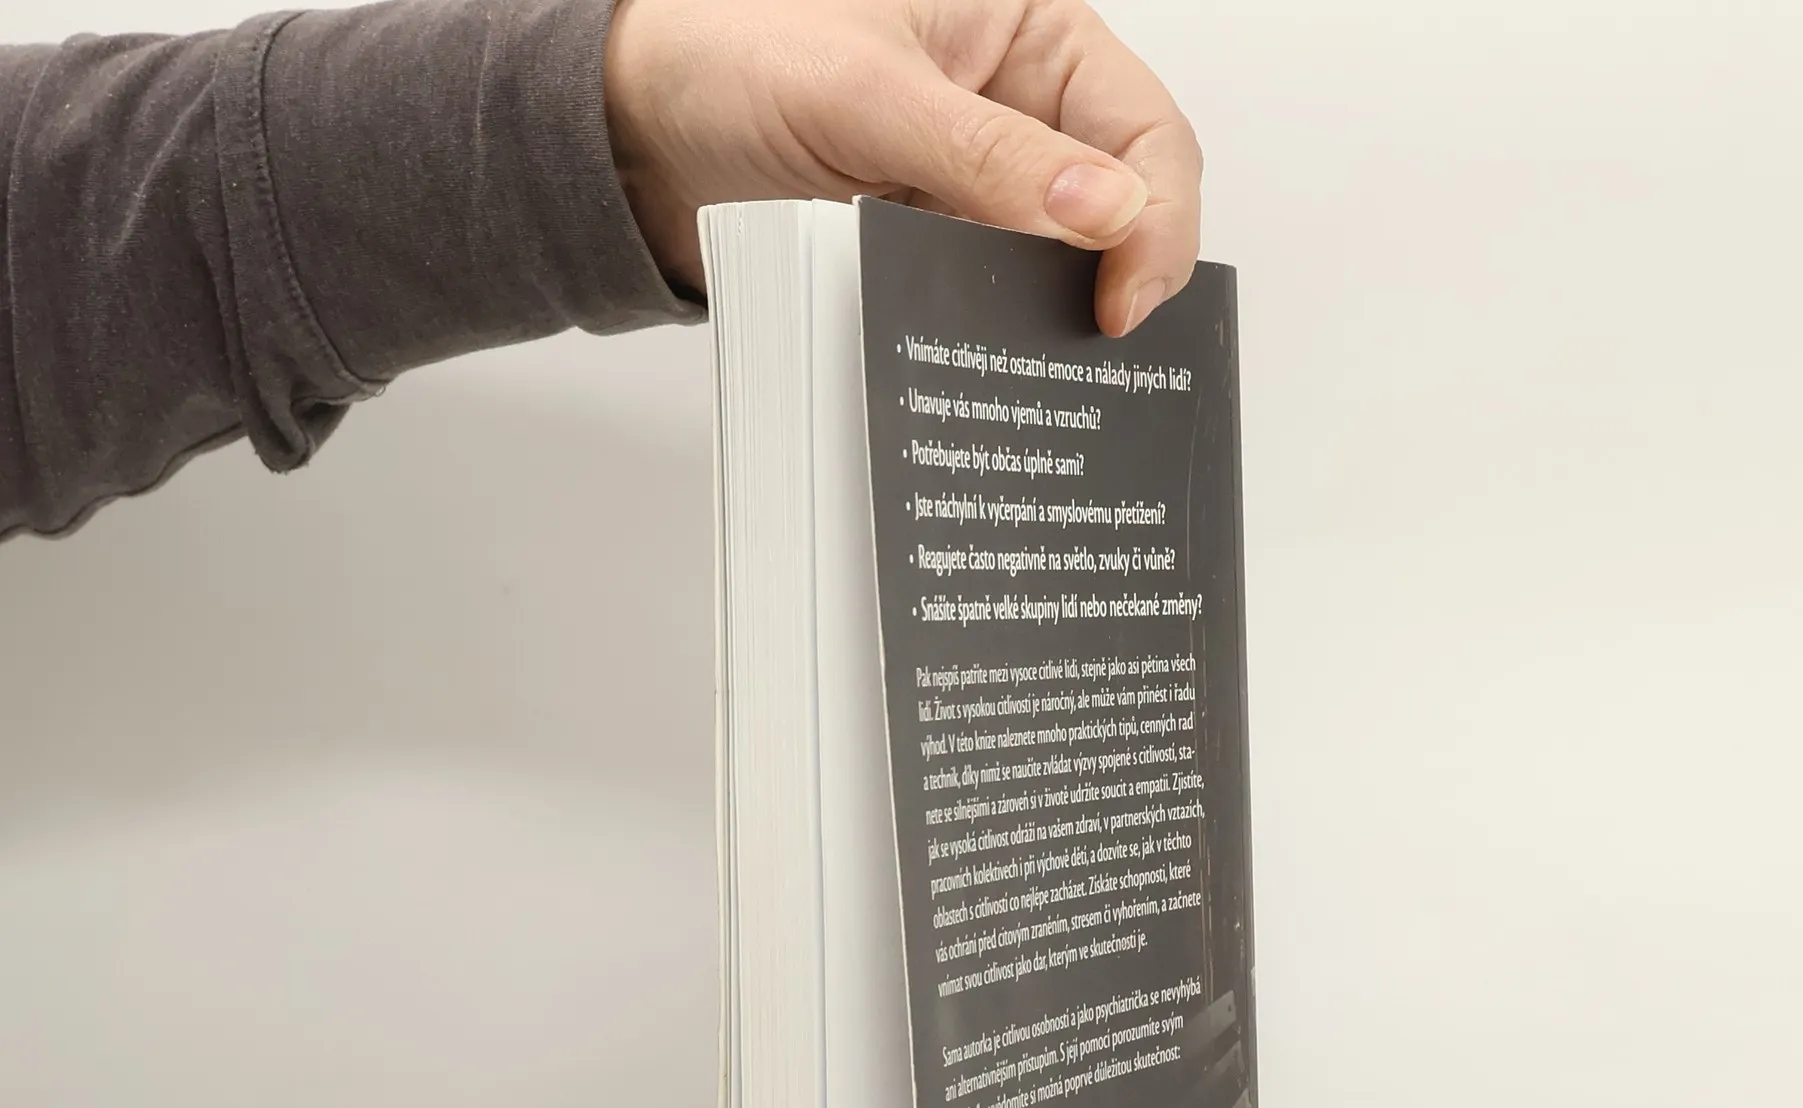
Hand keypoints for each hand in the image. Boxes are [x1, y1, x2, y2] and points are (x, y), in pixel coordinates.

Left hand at [603, 0, 1199, 335]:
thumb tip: (1106, 214)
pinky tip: (982, 353)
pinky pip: (991, 292)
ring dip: (1049, 310)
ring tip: (1032, 358)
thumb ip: (990, 157)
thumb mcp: (867, 96)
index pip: (1146, 131)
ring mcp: (977, 178)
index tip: (1117, 303)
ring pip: (1060, 261)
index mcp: (1027, 30)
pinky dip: (992, 326)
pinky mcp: (934, 237)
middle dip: (1114, 273)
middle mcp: (1015, 102)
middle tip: (1086, 347)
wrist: (630, 132)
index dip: (1152, 221)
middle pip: (1121, 204)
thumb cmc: (727, 56)